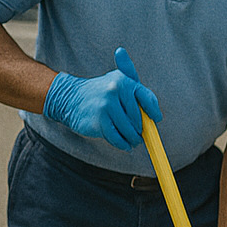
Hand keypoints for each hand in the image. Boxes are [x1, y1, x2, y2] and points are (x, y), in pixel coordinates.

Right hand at [41, 47, 161, 149]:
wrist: (69, 98)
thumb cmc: (100, 92)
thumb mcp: (118, 82)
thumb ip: (138, 93)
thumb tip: (157, 116)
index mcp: (124, 80)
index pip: (146, 98)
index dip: (153, 111)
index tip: (156, 119)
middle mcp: (115, 90)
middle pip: (138, 117)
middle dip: (141, 128)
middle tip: (142, 134)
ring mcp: (106, 105)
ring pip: (128, 129)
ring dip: (133, 138)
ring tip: (135, 141)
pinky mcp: (98, 120)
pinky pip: (116, 137)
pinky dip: (123, 144)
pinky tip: (126, 145)